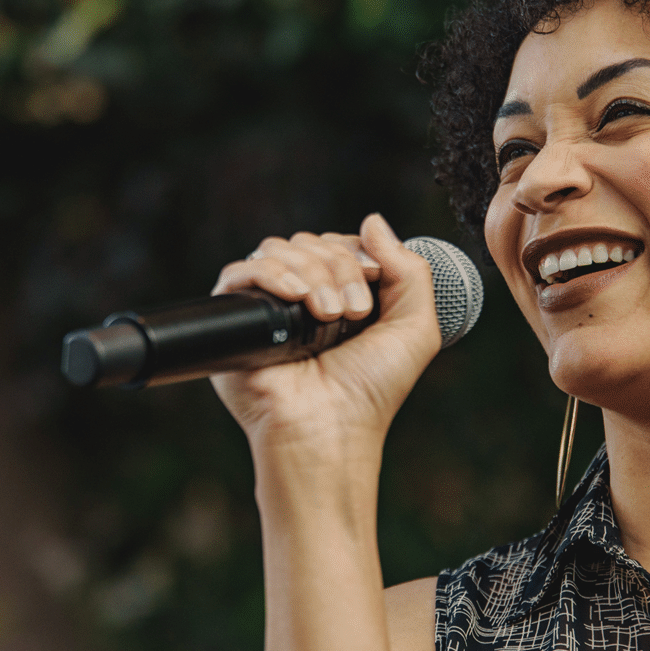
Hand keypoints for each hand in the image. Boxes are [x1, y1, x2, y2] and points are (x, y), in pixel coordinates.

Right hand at [209, 213, 440, 453]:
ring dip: (312, 273)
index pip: (339, 243)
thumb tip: (371, 220)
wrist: (330, 430)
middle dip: (339, 268)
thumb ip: (409, 269)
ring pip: (278, 250)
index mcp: (341, 296)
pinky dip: (271, 274)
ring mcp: (268, 306)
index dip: (358, 254)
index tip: (374, 285)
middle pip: (311, 243)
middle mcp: (302, 298)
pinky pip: (241, 271)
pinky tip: (298, 298)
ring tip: (329, 315)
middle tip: (353, 313)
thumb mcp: (414, 328)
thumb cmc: (371, 391)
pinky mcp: (235, 319)